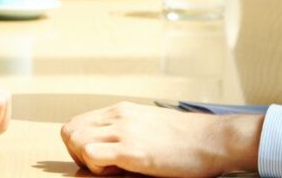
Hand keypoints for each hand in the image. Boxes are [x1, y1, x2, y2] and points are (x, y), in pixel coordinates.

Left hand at [61, 102, 262, 176]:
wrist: (212, 139)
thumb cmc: (186, 139)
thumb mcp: (149, 126)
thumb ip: (125, 132)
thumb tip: (105, 150)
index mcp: (121, 110)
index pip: (78, 122)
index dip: (79, 145)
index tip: (97, 160)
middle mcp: (119, 115)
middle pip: (70, 130)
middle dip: (77, 154)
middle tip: (99, 168)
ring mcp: (124, 130)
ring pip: (76, 140)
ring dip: (86, 160)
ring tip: (110, 169)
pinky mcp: (132, 149)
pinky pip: (92, 155)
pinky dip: (96, 167)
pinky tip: (117, 171)